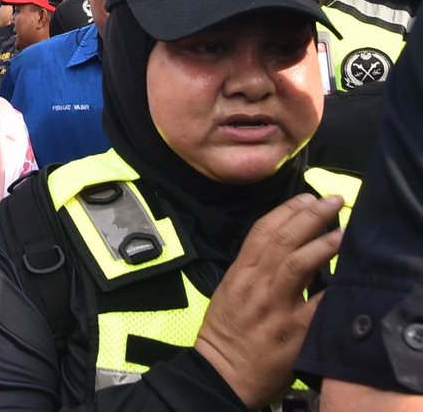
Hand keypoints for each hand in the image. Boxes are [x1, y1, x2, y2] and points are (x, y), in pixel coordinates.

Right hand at [195, 194, 343, 408]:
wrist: (223, 372)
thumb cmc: (226, 332)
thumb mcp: (231, 291)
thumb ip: (254, 270)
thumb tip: (286, 247)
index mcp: (239, 273)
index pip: (262, 231)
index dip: (286, 211)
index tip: (305, 198)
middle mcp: (256, 285)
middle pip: (282, 240)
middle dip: (308, 216)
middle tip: (331, 201)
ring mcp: (275, 307)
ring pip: (297, 264)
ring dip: (322, 243)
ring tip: (342, 230)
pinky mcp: (293, 332)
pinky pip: (317, 304)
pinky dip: (333, 287)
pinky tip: (348, 275)